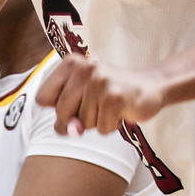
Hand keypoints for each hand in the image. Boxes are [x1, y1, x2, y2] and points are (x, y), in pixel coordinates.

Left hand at [36, 55, 166, 134]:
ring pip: (83, 123)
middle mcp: (83, 69)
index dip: (57, 109)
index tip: (74, 104)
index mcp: (71, 64)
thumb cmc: (112, 92)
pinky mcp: (114, 98)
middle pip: (61, 113)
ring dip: (98, 122)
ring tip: (110, 107)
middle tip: (97, 107)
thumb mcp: (83, 95)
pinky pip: (101, 128)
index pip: (42, 98)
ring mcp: (99, 83)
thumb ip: (66, 112)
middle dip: (78, 118)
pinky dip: (111, 125)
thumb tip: (65, 130)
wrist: (151, 86)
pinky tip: (120, 111)